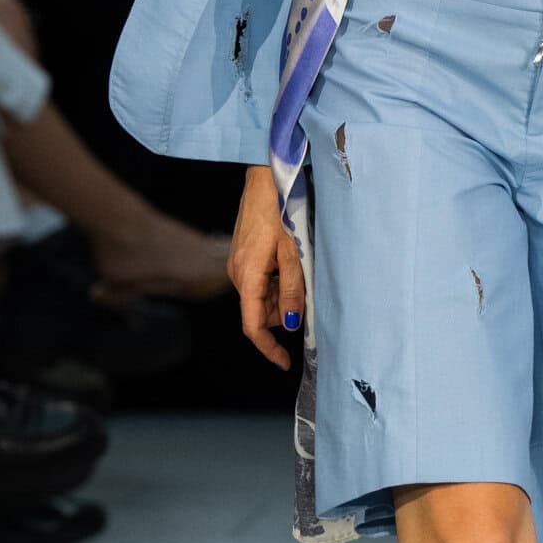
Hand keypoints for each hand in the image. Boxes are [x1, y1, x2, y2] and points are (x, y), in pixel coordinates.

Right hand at [228, 163, 306, 368]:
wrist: (265, 180)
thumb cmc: (281, 211)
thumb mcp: (294, 253)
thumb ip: (293, 289)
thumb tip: (290, 322)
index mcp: (247, 277)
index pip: (253, 325)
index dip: (268, 347)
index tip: (283, 362)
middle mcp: (237, 274)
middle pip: (258, 312)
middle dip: (280, 313)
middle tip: (305, 292)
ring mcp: (238, 265)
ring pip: (260, 297)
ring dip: (280, 295)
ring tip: (298, 268)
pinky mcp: (243, 257)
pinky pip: (259, 282)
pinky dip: (275, 282)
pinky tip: (289, 262)